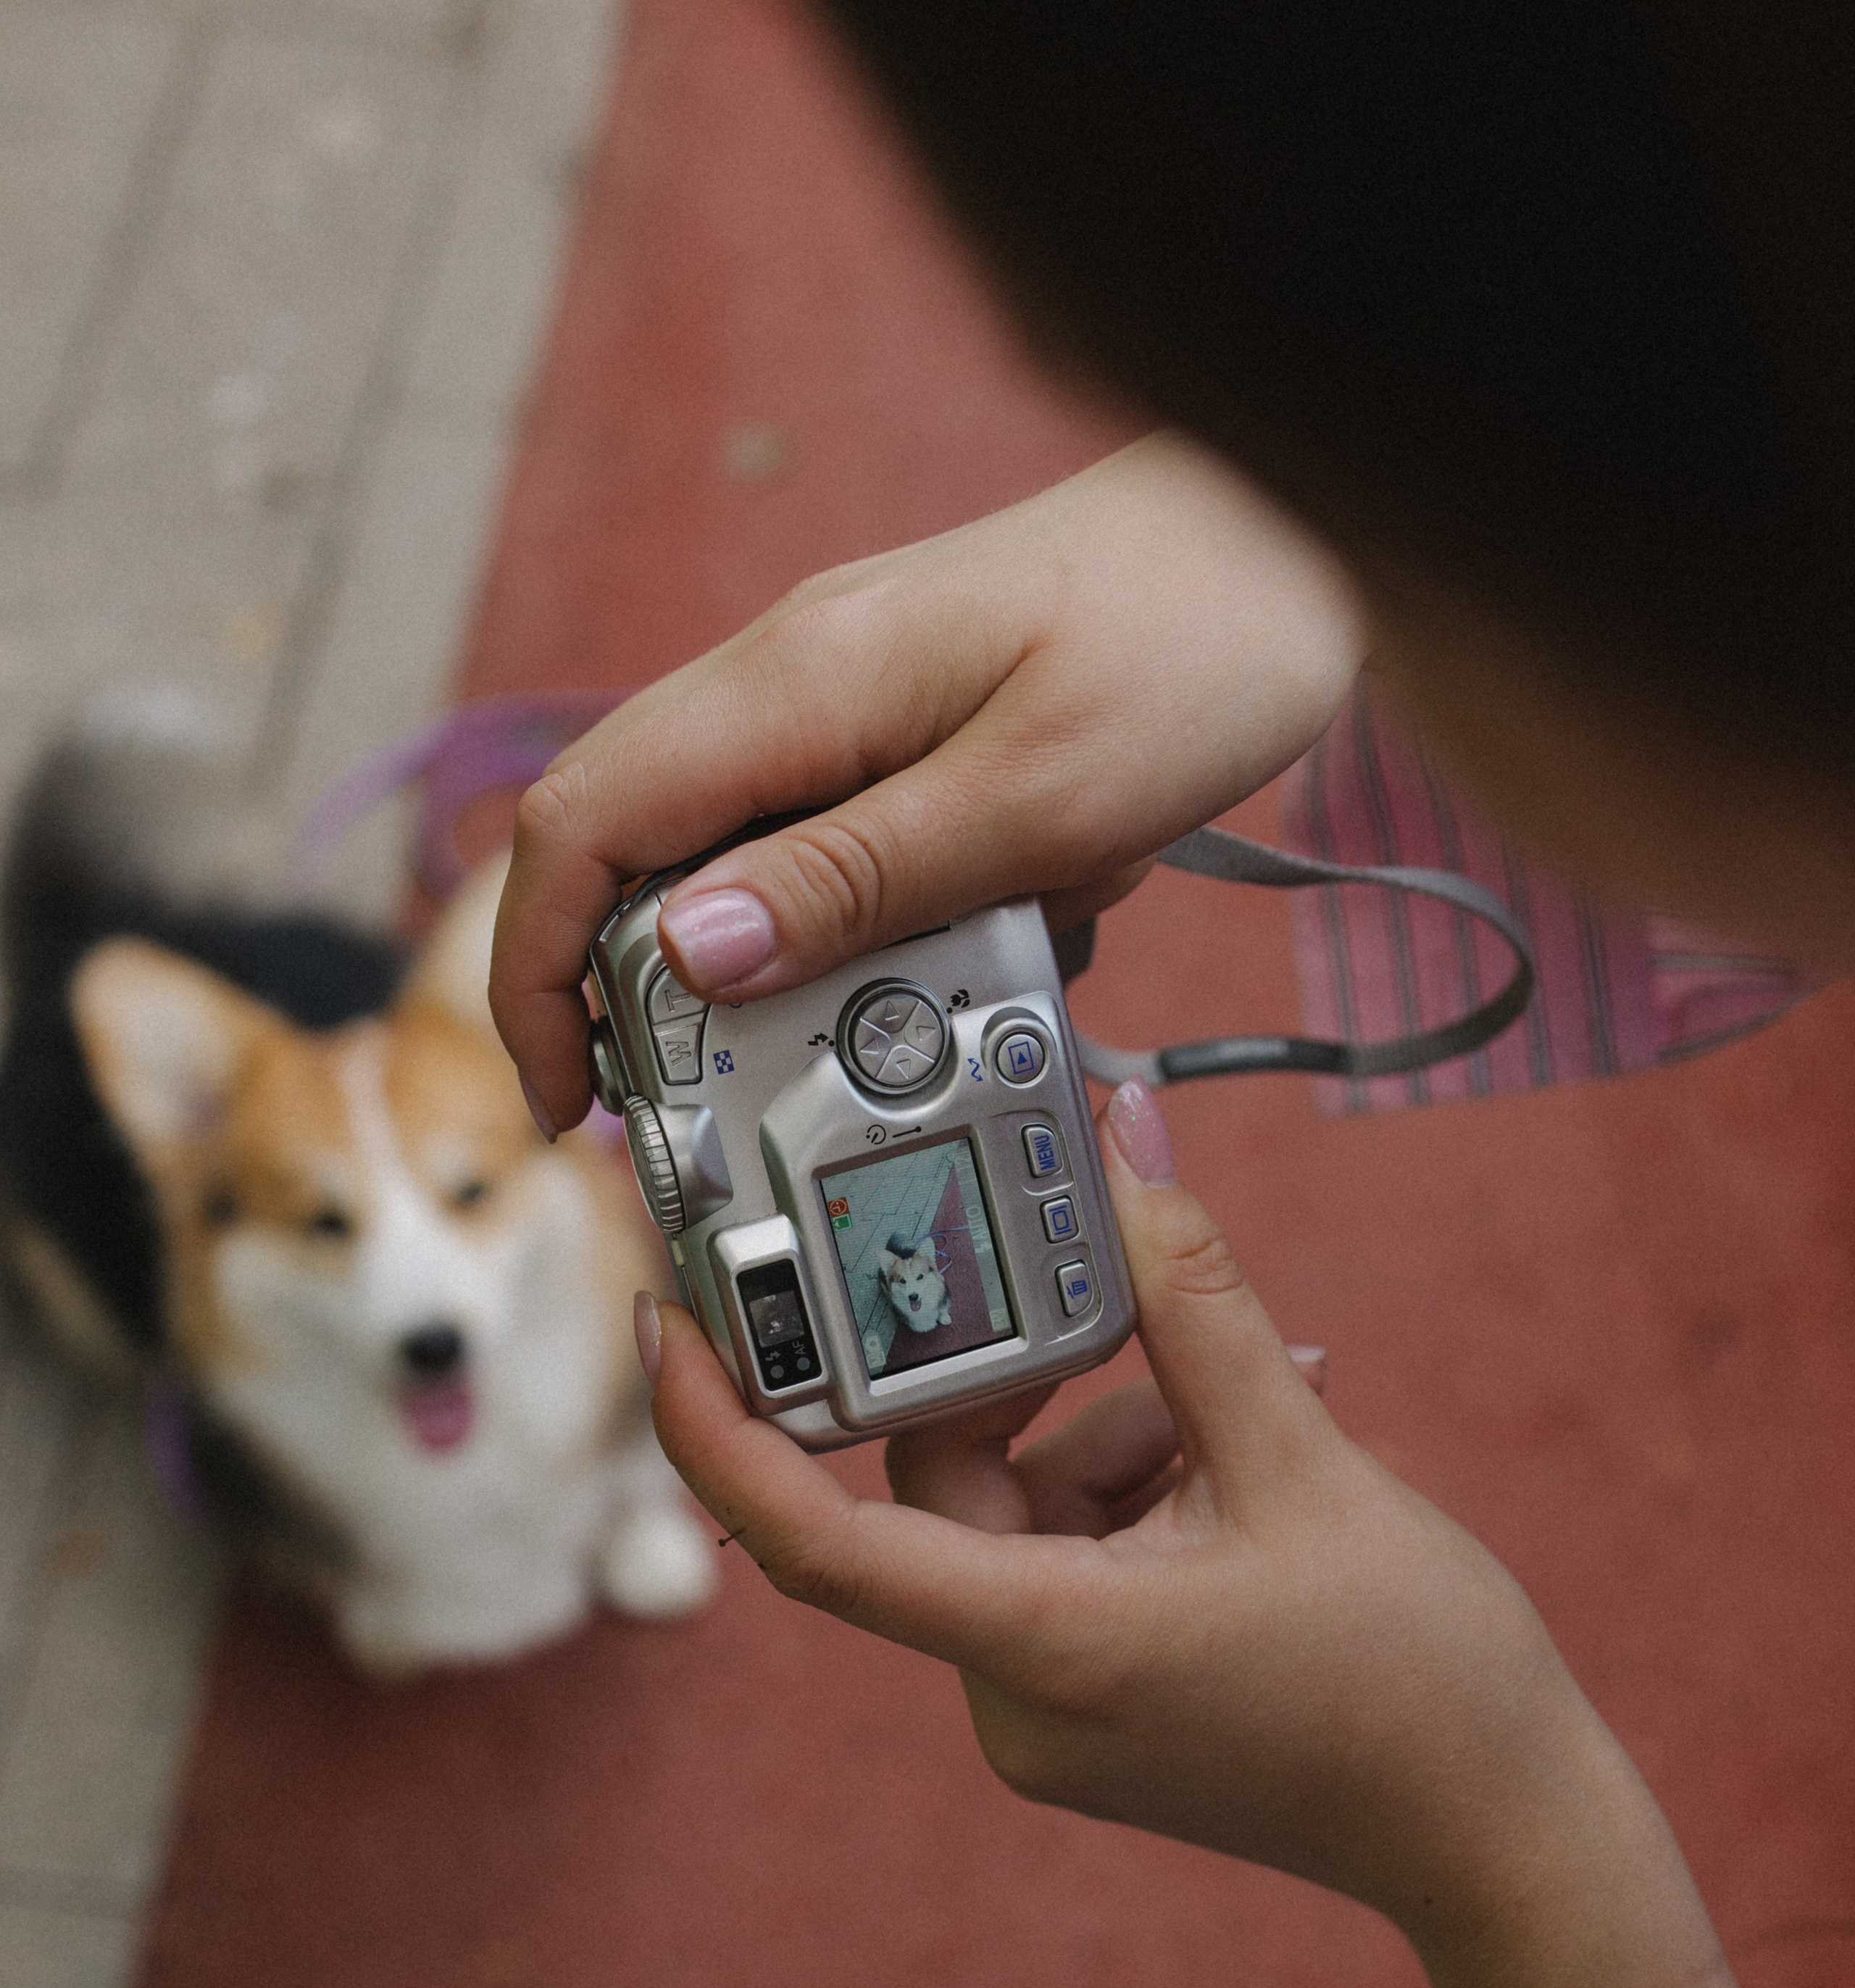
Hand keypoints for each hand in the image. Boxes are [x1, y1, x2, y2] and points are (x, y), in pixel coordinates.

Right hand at [490, 435, 1364, 1130]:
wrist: (1303, 539)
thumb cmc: (1198, 641)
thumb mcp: (1037, 796)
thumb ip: (856, 876)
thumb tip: (688, 954)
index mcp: (797, 684)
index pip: (580, 824)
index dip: (537, 971)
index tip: (570, 1098)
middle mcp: (792, 679)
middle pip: (630, 848)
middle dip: (641, 995)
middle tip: (703, 1115)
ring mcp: (843, 698)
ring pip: (731, 859)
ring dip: (773, 968)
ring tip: (863, 1040)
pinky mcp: (904, 724)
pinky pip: (833, 843)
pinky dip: (865, 924)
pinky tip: (958, 952)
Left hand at [641, 1083, 1854, 1987]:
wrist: (1501, 1838)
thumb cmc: (1417, 1673)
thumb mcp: (1307, 1457)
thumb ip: (1198, 1305)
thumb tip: (1126, 1158)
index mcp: (1044, 1644)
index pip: (815, 1542)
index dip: (721, 1432)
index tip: (671, 1320)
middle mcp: (1016, 1698)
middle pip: (948, 1491)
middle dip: (1038, 1376)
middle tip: (1117, 1274)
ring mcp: (1051, 1718)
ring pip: (1023, 1516)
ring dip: (1119, 1429)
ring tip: (1268, 1397)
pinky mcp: (1091, 1715)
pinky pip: (1066, 1563)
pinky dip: (1137, 1492)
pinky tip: (1252, 1451)